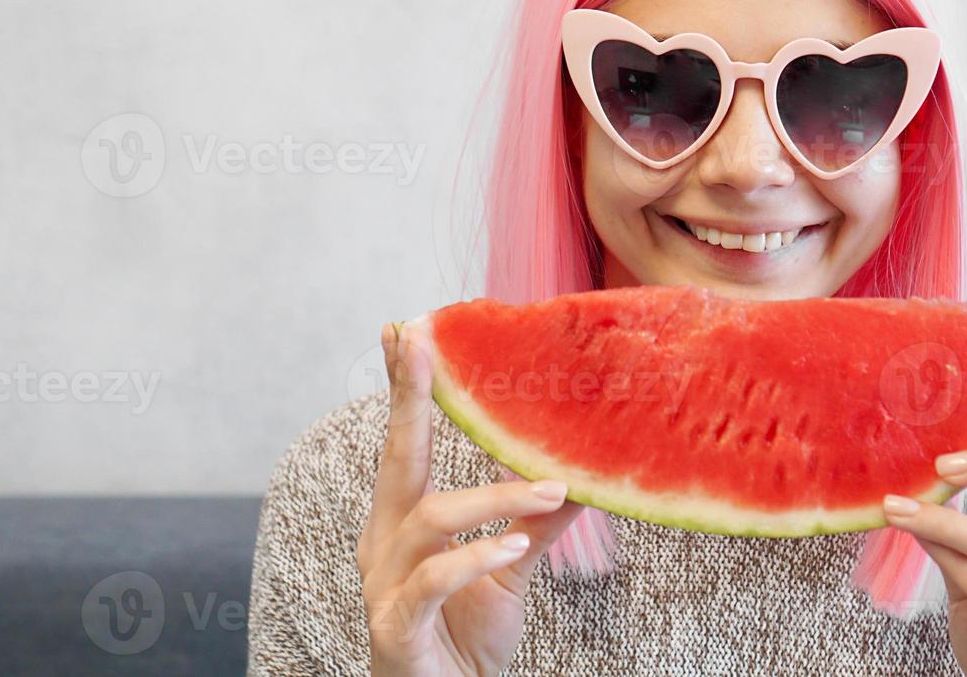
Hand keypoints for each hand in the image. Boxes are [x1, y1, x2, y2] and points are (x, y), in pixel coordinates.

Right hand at [357, 324, 584, 676]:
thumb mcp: (511, 570)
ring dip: (493, 500)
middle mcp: (383, 544)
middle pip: (395, 459)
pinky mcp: (396, 629)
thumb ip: (536, 520)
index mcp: (401, 522)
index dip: (406, 388)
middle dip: (408, 397)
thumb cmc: (466, 638)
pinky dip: (474, 558)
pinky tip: (512, 547)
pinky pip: (431, 581)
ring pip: (430, 520)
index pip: (404, 444)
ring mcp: (383, 586)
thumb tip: (582, 471)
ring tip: (549, 488)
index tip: (406, 328)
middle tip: (419, 341)